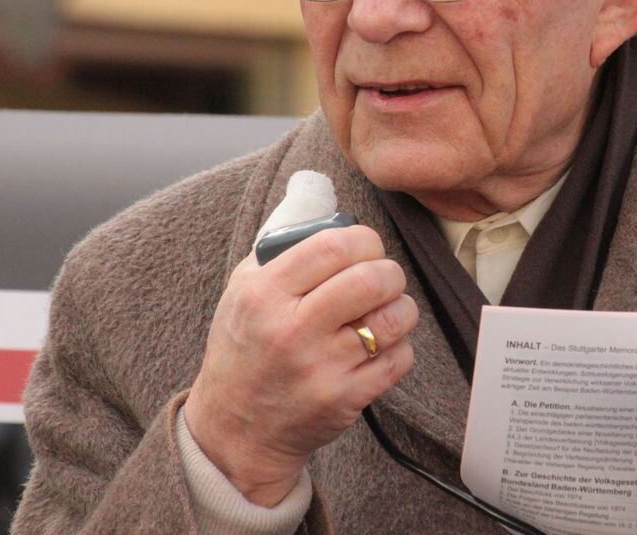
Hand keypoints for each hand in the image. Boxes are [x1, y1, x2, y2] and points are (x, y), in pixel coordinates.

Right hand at [184, 225, 417, 505]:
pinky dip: (400, 346)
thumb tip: (326, 208)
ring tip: (387, 309)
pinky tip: (380, 344)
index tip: (367, 247)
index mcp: (264, 294)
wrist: (236, 428)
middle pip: (372, 278)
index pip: (334, 245)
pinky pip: (400, 357)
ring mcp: (321, 367)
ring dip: (401, 307)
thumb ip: (281, 247)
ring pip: (394, 317)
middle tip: (383, 278)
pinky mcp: (345, 398)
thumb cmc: (245, 348)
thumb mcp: (243, 290)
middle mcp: (292, 330)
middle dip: (390, 272)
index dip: (364, 239)